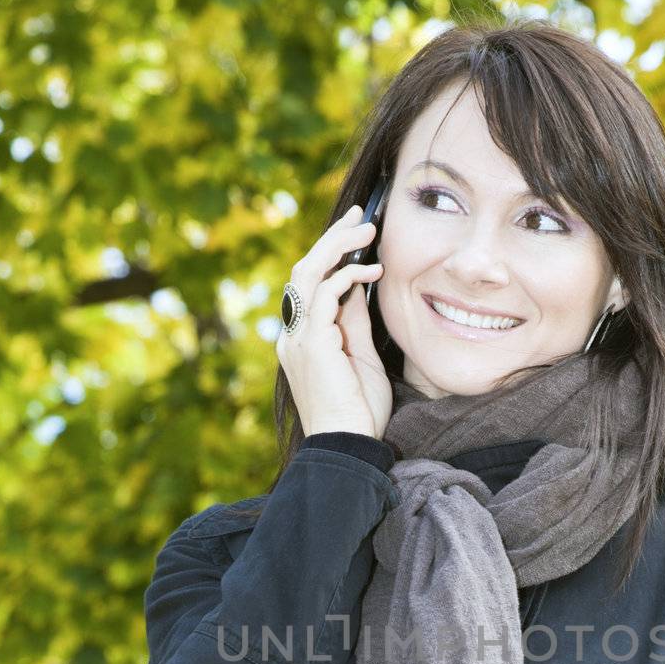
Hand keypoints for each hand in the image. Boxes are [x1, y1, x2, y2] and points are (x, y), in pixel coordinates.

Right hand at [276, 204, 393, 439]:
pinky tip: (370, 271)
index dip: (331, 255)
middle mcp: (293, 335)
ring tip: (367, 231)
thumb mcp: (361, 358)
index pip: (310, 285)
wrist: (349, 447)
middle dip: (333, 239)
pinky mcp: (311, 344)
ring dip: (338, 247)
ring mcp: (298, 338)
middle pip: (304, 271)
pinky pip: (323, 295)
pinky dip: (346, 277)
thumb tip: (359, 288)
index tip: (356, 233)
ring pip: (307, 274)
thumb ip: (354, 323)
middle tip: (361, 217)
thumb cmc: (358, 412)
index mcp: (303, 339)